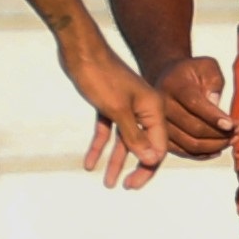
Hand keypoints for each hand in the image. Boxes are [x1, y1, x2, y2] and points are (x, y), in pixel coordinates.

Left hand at [65, 40, 169, 189]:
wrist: (79, 50)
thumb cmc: (100, 77)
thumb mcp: (117, 110)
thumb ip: (134, 136)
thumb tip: (151, 160)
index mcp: (154, 107)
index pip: (158, 145)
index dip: (148, 167)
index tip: (133, 186)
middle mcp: (144, 107)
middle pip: (144, 144)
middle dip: (136, 167)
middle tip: (125, 188)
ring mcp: (126, 106)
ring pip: (124, 140)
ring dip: (116, 161)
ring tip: (108, 184)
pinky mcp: (109, 104)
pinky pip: (107, 130)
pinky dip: (99, 146)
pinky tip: (89, 164)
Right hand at [154, 56, 237, 158]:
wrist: (168, 78)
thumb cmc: (192, 73)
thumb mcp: (207, 67)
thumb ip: (214, 83)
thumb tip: (216, 108)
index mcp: (175, 85)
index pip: (195, 104)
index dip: (215, 117)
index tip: (234, 125)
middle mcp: (163, 106)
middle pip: (194, 128)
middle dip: (221, 134)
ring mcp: (160, 124)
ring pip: (190, 144)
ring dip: (215, 146)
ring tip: (231, 140)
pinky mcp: (162, 137)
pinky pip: (184, 152)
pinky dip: (203, 155)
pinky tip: (217, 150)